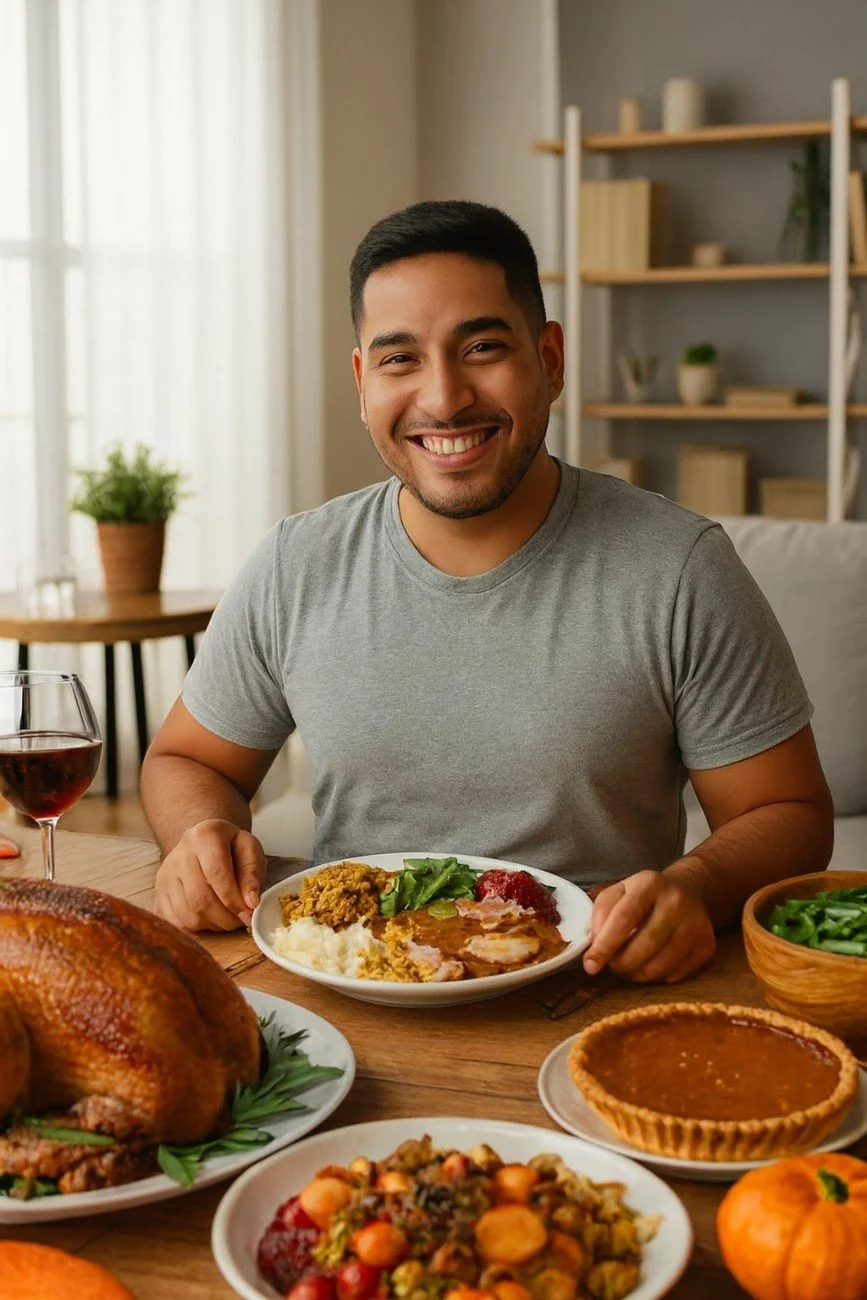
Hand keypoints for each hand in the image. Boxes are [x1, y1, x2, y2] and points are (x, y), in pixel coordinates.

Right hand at [154, 819, 265, 931]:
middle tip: (240, 919)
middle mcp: (180, 854)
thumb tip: (251, 903)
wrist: (204, 844)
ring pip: (188, 915)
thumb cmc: (230, 848)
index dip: (234, 900)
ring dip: (213, 925)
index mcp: (205, 836)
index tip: (249, 914)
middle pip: (200, 899)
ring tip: (226, 916)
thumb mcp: (250, 850)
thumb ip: (252, 874)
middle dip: (225, 918)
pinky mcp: (158, 893)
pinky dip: (197, 928)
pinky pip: (176, 923)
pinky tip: (209, 917)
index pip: (217, 874)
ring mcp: (165, 875)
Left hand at [583, 869, 715, 982]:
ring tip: (629, 963)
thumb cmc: (644, 895)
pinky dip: (656, 976)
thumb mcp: (619, 891)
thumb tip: (596, 944)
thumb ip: (601, 913)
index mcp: (649, 884)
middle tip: (612, 964)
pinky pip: (675, 975)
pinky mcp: (706, 946)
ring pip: (659, 966)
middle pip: (643, 945)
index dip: (605, 945)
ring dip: (636, 973)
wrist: (688, 891)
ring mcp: (695, 925)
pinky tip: (651, 962)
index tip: (590, 965)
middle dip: (621, 963)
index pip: (624, 918)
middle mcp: (676, 902)